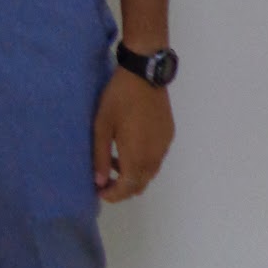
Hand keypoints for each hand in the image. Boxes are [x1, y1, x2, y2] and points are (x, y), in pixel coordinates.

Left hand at [92, 66, 173, 201]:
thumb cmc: (119, 98)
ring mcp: (164, 146)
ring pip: (149, 173)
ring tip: (114, 161)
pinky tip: (129, 145)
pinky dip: (143, 161)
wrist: (144, 73)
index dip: (113, 195)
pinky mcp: (168, 135)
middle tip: (105, 180)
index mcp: (137, 157)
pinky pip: (156, 158)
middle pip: (140, 185)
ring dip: (133, 174)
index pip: (127, 188)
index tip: (99, 191)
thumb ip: (101, 155)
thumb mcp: (102, 125)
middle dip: (122, 188)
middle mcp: (154, 157)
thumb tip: (99, 182)